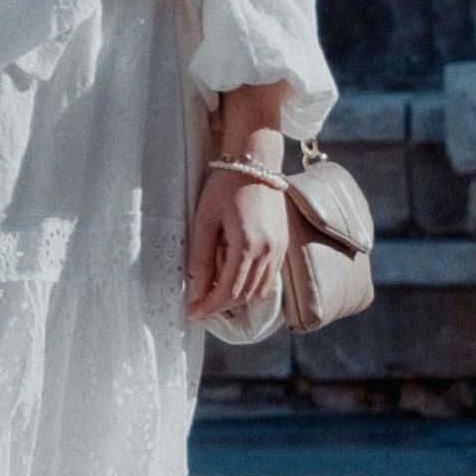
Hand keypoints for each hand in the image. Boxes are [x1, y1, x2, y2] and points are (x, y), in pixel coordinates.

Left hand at [186, 156, 286, 334]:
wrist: (256, 162)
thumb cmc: (225, 187)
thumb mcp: (204, 220)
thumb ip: (201, 258)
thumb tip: (196, 291)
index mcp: (247, 246)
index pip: (228, 291)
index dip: (208, 307)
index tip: (192, 313)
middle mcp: (268, 251)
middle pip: (244, 295)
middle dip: (220, 306)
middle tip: (198, 307)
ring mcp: (279, 249)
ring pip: (258, 291)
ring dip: (236, 299)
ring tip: (213, 296)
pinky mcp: (283, 244)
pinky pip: (268, 278)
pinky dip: (251, 287)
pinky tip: (233, 281)